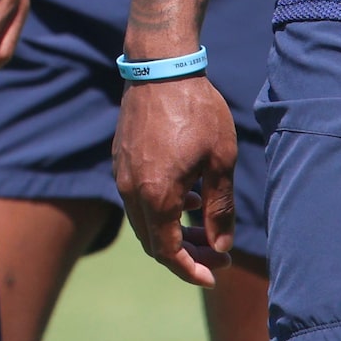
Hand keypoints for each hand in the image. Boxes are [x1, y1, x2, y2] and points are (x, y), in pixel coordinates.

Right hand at [114, 76, 237, 285]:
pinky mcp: (120, 159)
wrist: (161, 66)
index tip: (215, 274)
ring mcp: (122, 174)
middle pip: (153, 242)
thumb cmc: (197, 110)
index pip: (168, 253)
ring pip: (144, 221)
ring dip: (172, 231)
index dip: (191, 270)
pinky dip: (161, 209)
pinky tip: (187, 196)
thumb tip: (220, 244)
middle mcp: (132, 190)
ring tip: (204, 224)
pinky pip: (137, 198)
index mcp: (157, 196)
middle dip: (186, 255)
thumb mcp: (220, 161)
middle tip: (217, 253)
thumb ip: (219, 208)